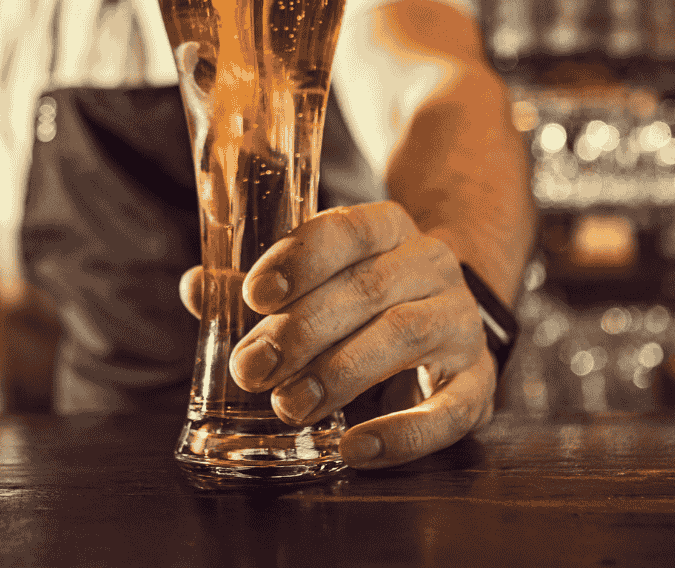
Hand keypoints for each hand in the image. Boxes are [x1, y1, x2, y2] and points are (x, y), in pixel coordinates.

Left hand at [178, 201, 496, 469]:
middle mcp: (430, 264)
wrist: (442, 310)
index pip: (347, 230)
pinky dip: (402, 434)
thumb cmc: (360, 294)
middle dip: (301, 331)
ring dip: (338, 374)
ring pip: (403, 337)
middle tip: (252, 368)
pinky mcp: (478, 380)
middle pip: (366, 289)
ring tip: (289, 405)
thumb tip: (196, 288)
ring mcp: (460, 320)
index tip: (254, 295)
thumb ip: (258, 284)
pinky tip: (354, 447)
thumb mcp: (316, 277)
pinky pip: (450, 408)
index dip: (300, 259)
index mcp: (388, 228)